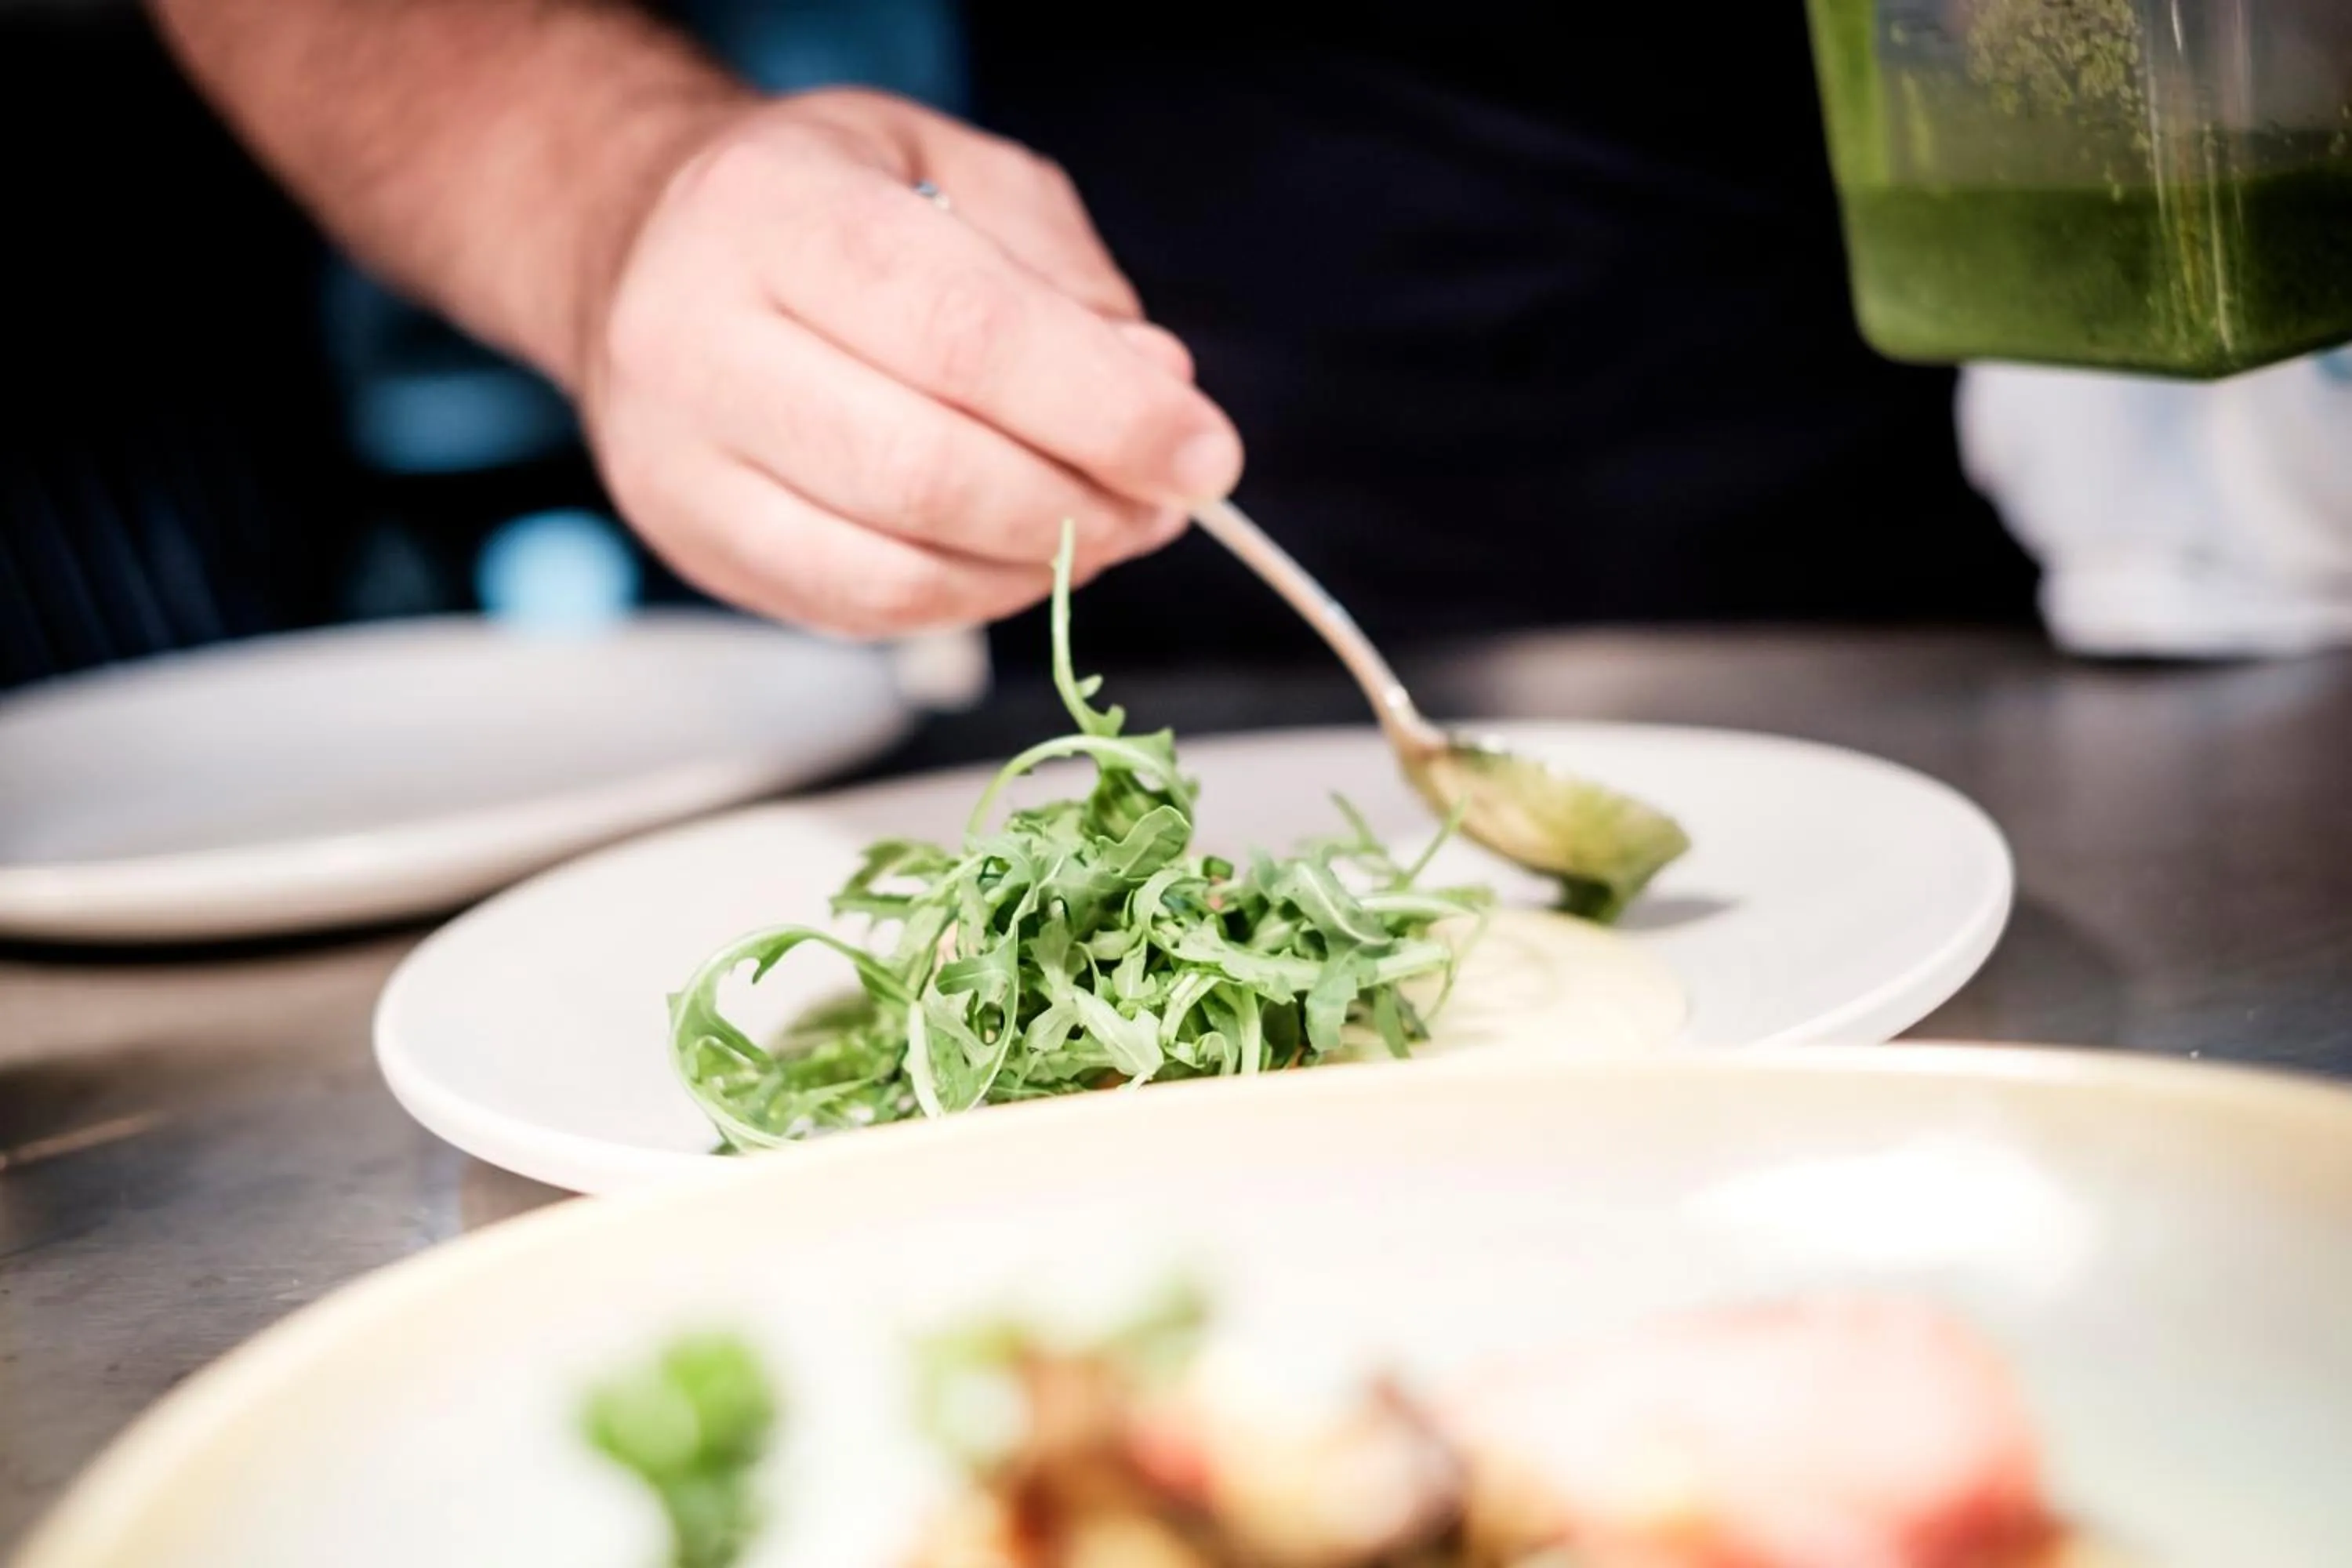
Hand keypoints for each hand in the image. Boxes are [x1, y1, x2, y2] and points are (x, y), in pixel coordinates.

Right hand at [575, 89, 1243, 636]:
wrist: (647, 250)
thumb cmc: (833, 207)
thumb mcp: (960, 176)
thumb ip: (1065, 281)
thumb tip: (1158, 391)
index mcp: (774, 209)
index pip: (963, 332)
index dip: (1104, 410)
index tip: (1207, 455)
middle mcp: (697, 335)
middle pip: (927, 468)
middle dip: (1082, 505)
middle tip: (1162, 503)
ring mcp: (680, 457)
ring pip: (896, 565)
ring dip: (1038, 567)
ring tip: (1106, 526)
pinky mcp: (696, 543)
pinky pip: (865, 610)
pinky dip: (974, 598)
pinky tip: (1020, 555)